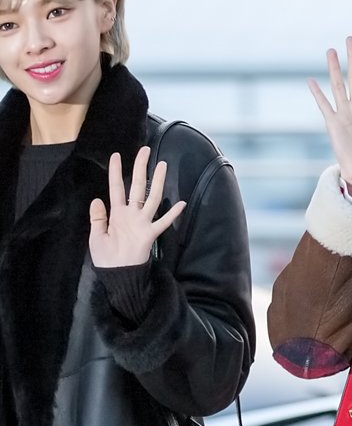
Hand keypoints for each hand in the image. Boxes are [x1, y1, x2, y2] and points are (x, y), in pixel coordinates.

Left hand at [89, 148, 184, 267]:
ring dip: (157, 182)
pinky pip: (163, 223)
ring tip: (162, 165)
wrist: (118, 275)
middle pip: (137, 186)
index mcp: (117, 214)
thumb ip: (97, 217)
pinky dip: (172, 214)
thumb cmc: (106, 258)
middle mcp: (131, 214)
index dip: (115, 172)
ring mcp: (142, 223)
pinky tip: (181, 203)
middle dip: (140, 168)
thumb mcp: (96, 236)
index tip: (115, 155)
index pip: (116, 188)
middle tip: (144, 150)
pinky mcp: (150, 235)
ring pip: (152, 198)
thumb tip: (97, 199)